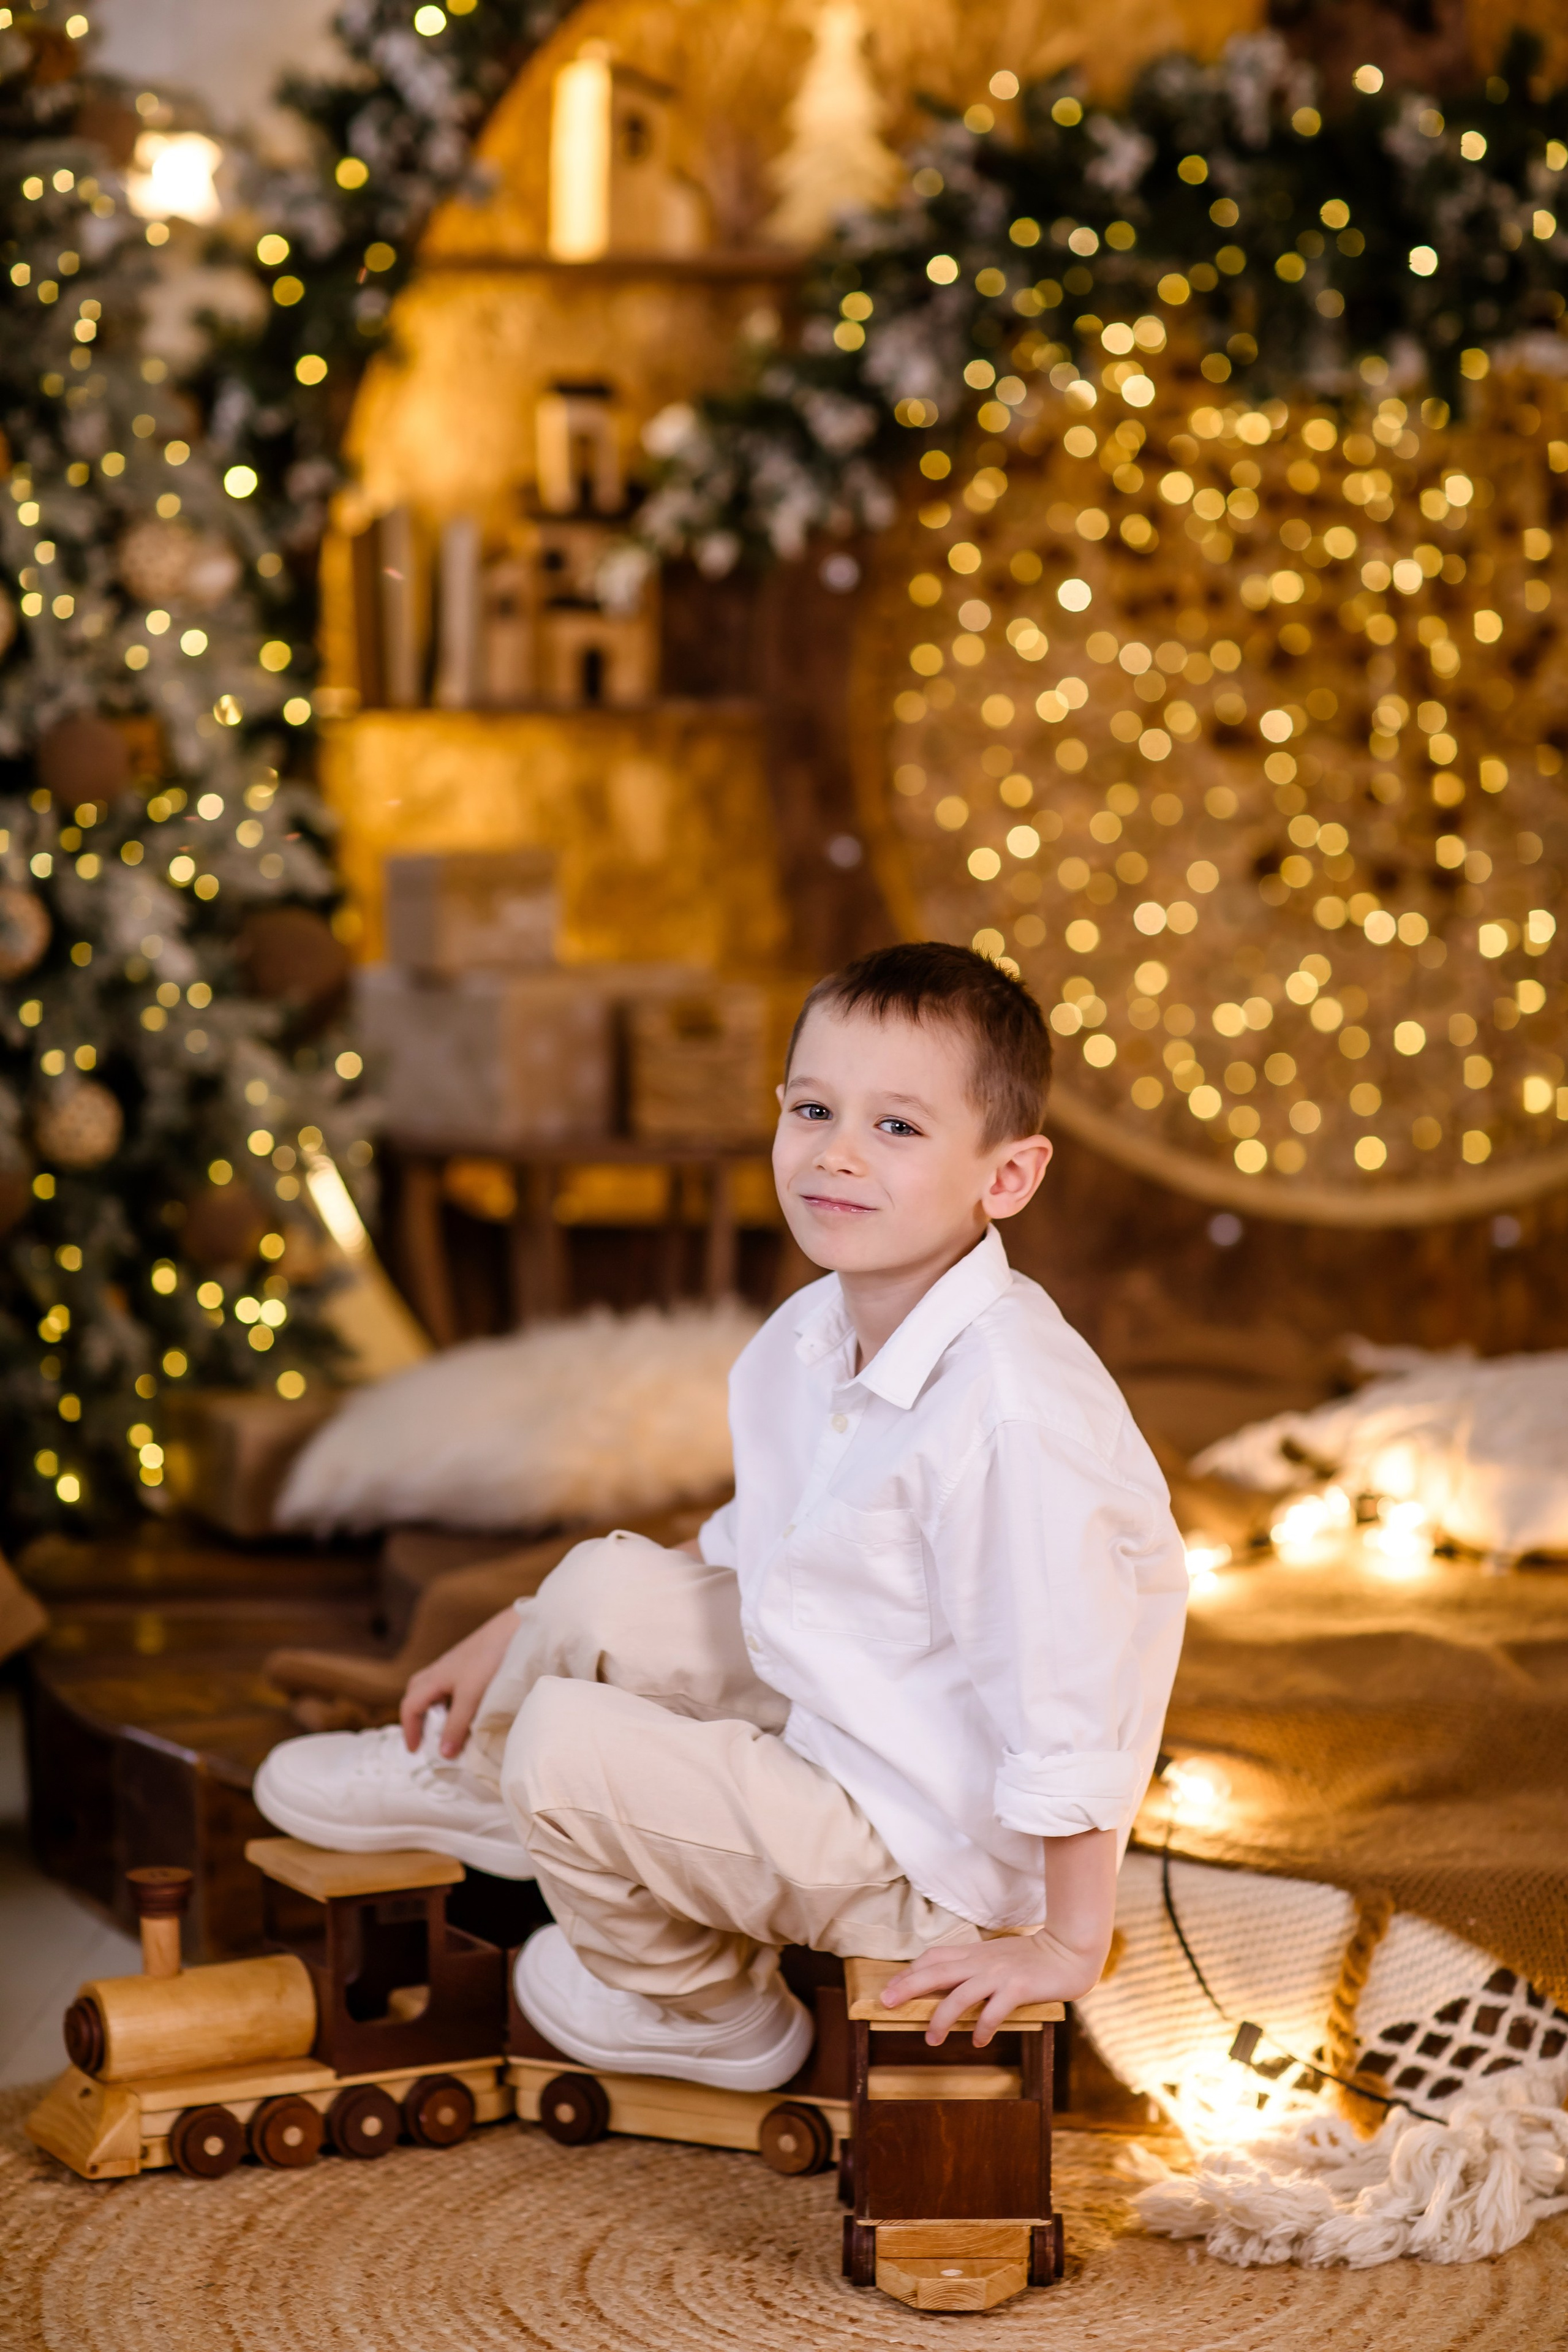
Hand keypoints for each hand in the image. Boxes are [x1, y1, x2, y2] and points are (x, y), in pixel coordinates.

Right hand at [399, 1605, 519, 1757]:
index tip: (416, 1751)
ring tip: (447, 1730)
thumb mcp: (471, 1697)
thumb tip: (443, 1754)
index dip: (409, 1730)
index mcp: (433, 1678)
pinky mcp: (468, 1665)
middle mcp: (439, 1671)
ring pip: (432, 1691)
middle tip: (427, 1741)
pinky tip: (466, 1712)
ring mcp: (453, 1667)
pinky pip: (449, 1688)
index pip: (409, 1707)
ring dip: (434, 1712)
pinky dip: (449, 1704)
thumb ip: (456, 1725)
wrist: (513, 1630)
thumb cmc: (488, 1660)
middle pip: (415, 1696)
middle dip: (416, 1719)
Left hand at [880, 1924, 1108, 2049]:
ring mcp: (998, 1974)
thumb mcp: (996, 1958)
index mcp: (974, 1953)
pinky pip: (994, 2010)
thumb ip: (974, 1968)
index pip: (933, 1958)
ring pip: (959, 1994)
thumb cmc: (1031, 1959)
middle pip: (936, 1972)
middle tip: (886, 2002)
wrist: (1067, 1952)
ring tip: (932, 2038)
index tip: (890, 1986)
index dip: (909, 1972)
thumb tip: (947, 1986)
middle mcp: (981, 1961)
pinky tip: (978, 2040)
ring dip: (942, 2017)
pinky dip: (983, 2026)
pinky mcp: (1017, 1987)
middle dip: (908, 1986)